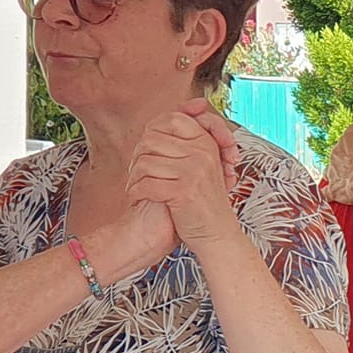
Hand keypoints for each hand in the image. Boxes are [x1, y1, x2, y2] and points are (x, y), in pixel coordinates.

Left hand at [127, 103, 242, 246]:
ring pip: (145, 161)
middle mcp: (202, 153)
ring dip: (135, 177)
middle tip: (138, 171)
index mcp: (207, 143)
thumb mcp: (203, 166)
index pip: (173, 118)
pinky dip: (137, 192)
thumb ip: (187, 142)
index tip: (148, 147)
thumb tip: (170, 118)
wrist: (217, 234)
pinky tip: (139, 197)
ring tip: (138, 186)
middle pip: (152, 139)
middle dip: (138, 155)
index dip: (153, 129)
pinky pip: (146, 184)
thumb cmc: (205, 203)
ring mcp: (194, 171)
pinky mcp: (183, 191)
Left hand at [323, 100, 352, 206]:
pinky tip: (328, 195)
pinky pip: (327, 192)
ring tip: (345, 174)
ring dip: (337, 171)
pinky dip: (328, 193)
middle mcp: (336, 153)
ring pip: (331, 169)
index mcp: (348, 138)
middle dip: (347, 153)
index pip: (351, 132)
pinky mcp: (334, 189)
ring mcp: (333, 172)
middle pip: (340, 151)